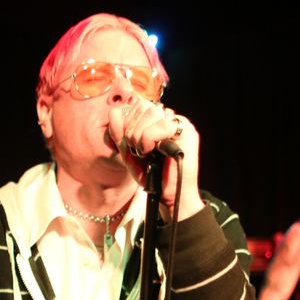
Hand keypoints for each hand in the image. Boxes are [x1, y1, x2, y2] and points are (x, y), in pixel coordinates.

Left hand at [108, 100, 203, 221]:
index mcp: (155, 120)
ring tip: (145, 152)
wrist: (167, 194)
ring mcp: (178, 123)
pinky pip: (161, 125)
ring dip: (140, 134)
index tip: (128, 143)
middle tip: (137, 149)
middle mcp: (168, 118)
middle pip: (143, 105)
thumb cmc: (151, 176)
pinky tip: (152, 151)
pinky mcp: (186, 131)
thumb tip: (113, 112)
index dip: (126, 122)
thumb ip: (119, 134)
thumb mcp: (128, 153)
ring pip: (151, 112)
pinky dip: (149, 138)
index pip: (136, 105)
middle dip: (132, 129)